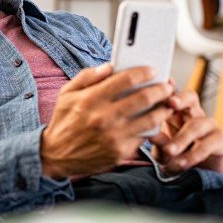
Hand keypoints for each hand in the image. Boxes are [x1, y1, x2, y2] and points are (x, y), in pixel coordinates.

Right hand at [41, 63, 174, 178]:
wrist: (55, 155)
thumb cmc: (63, 122)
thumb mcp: (66, 94)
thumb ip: (86, 77)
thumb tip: (109, 67)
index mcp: (90, 99)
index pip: (125, 80)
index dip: (143, 72)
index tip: (152, 70)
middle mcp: (104, 117)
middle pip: (143, 98)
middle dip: (160, 89)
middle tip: (167, 86)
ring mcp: (114, 136)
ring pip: (150, 119)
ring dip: (163, 110)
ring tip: (167, 104)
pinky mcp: (120, 152)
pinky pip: (143, 137)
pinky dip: (151, 128)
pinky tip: (153, 122)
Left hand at [149, 87, 222, 174]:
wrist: (199, 171)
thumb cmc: (175, 154)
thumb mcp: (161, 148)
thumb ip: (158, 140)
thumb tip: (149, 134)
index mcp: (176, 111)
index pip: (172, 94)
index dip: (167, 89)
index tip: (161, 85)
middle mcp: (194, 113)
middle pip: (191, 98)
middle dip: (180, 99)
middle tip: (170, 103)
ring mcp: (209, 124)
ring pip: (196, 125)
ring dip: (181, 140)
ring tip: (168, 152)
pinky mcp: (220, 139)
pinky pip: (207, 144)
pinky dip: (192, 155)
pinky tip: (181, 164)